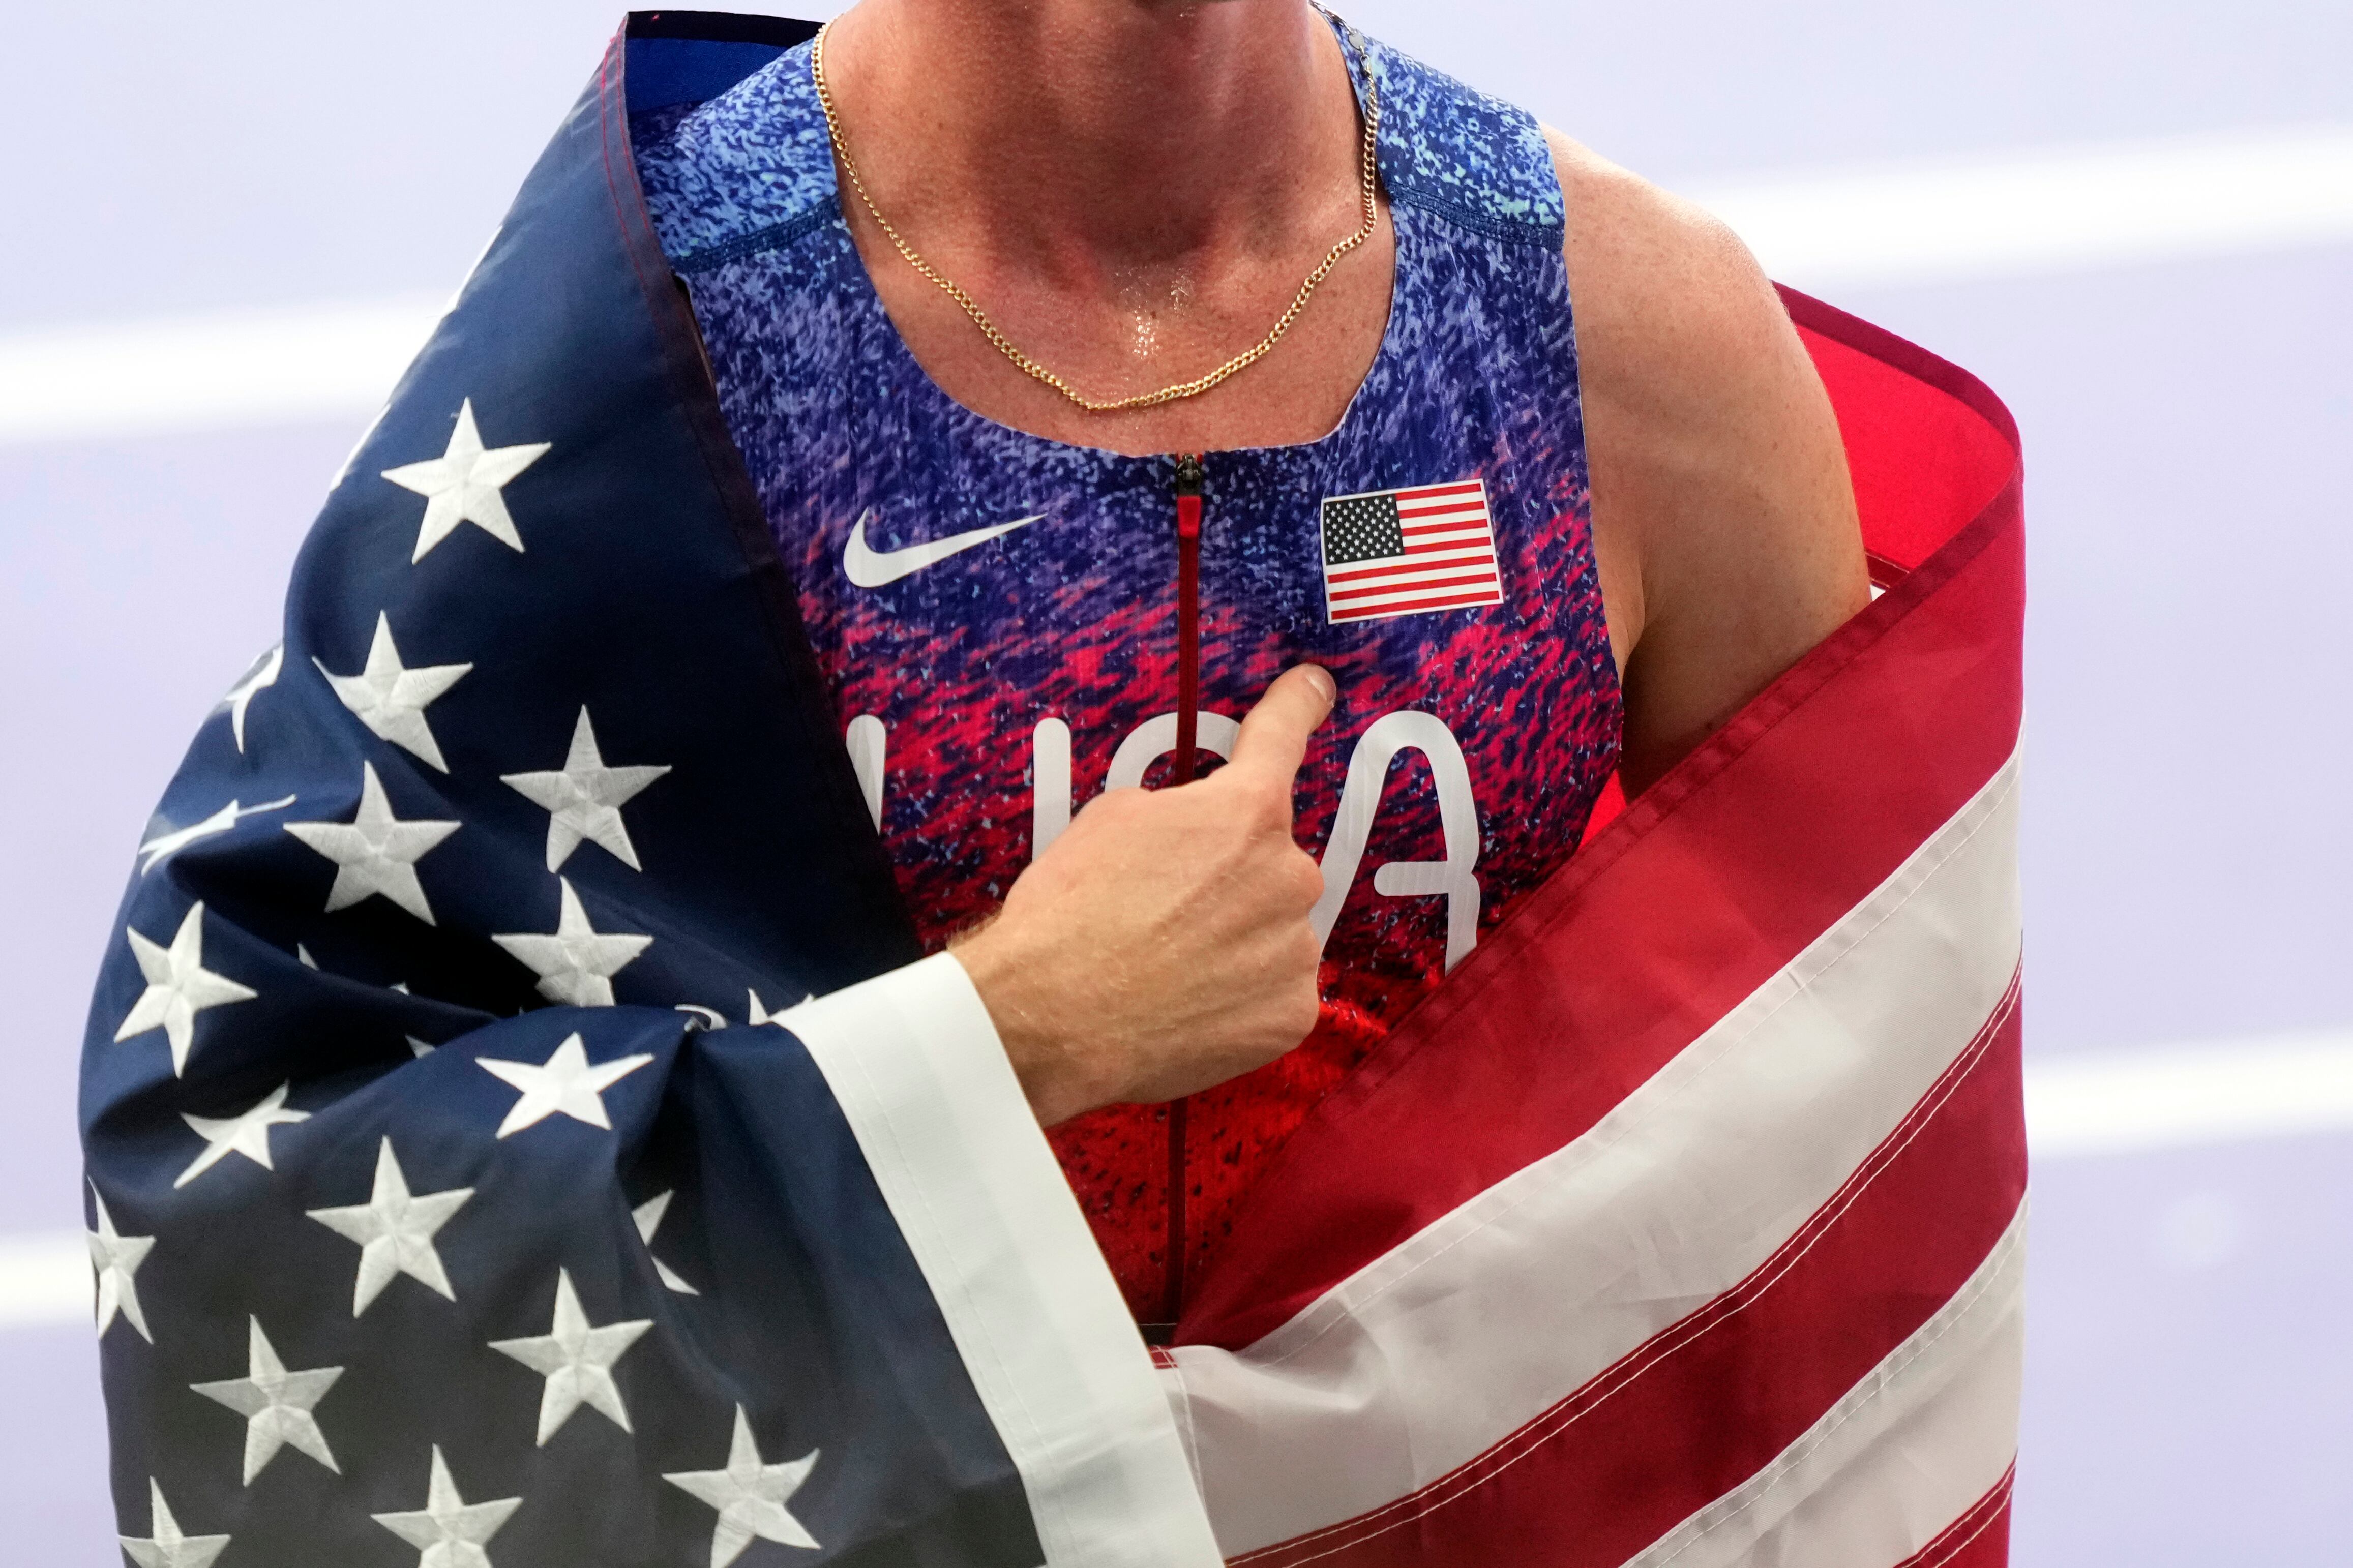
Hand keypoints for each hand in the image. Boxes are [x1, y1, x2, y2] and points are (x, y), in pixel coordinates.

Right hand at [952, 665, 1336, 1126]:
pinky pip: (1275, 992)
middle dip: (1229, 877)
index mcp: (1245, 812)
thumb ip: (1179, 810)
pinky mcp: (1291, 1014)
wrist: (1049, 1019)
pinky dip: (1240, 998)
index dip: (1299, 704)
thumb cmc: (1069, 913)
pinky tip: (1190, 1006)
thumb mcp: (1111, 820)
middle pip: (1270, 861)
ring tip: (1167, 967)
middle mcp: (1288, 874)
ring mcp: (1295, 950)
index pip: (1282, 736)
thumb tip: (1197, 826)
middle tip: (1164, 910)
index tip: (1316, 687)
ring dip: (1235, 940)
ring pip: (1274, 931)